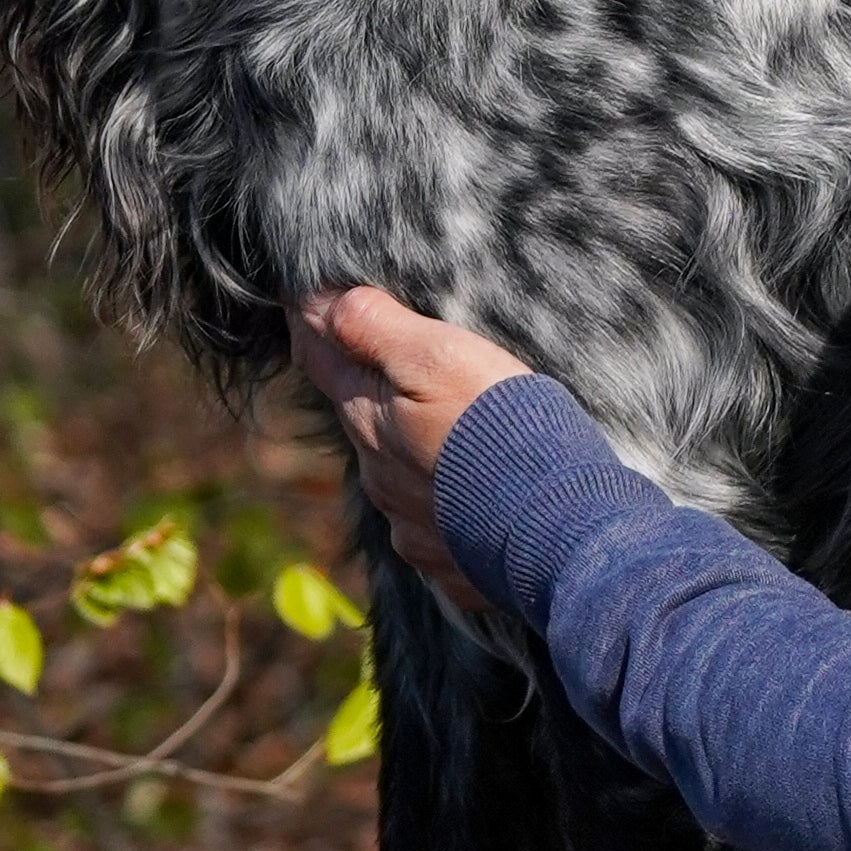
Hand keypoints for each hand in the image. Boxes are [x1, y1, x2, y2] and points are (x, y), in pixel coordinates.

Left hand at [290, 286, 528, 615]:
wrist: (553, 528)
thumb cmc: (498, 429)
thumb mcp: (438, 357)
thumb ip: (376, 328)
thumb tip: (319, 301)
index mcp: (369, 418)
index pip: (320, 357)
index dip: (308, 319)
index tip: (296, 292)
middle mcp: (378, 475)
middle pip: (352, 414)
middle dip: (352, 379)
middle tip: (354, 343)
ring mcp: (410, 522)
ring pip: (389, 469)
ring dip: (395, 440)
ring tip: (419, 418)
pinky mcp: (446, 558)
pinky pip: (428, 519)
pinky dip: (434, 495)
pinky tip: (455, 489)